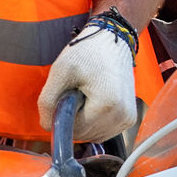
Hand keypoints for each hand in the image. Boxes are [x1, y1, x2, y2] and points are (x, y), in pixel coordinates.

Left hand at [37, 25, 136, 141]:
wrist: (112, 41)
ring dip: (84, 120)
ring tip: (88, 95)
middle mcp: (122, 116)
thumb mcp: (60, 71)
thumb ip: (47, 101)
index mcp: (108, 105)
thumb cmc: (88, 52)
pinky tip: (95, 102)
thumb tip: (48, 126)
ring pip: (93, 135)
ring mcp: (127, 119)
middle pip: (84, 134)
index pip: (74, 129)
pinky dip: (94, 121)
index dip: (65, 114)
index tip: (68, 94)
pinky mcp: (129, 119)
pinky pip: (103, 132)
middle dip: (75, 117)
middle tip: (78, 92)